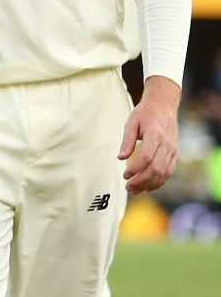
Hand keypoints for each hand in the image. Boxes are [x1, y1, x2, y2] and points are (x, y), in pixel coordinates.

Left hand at [118, 77, 179, 194]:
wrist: (164, 105)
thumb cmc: (145, 113)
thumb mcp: (131, 123)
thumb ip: (126, 140)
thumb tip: (121, 158)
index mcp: (155, 135)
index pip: (147, 156)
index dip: (136, 168)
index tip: (125, 175)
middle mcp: (167, 144)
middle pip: (156, 168)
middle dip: (142, 181)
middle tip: (128, 187)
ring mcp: (173, 149)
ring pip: (164, 172)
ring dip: (150, 184)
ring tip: (135, 190)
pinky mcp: (175, 153)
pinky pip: (169, 171)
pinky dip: (159, 181)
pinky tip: (148, 187)